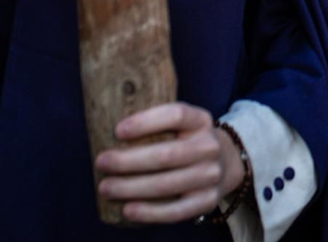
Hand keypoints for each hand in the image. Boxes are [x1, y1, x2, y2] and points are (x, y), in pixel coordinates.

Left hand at [96, 102, 243, 223]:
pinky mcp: (207, 201)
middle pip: (167, 154)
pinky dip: (149, 212)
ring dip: (131, 188)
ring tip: (105, 187)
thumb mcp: (183, 124)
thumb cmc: (188, 141)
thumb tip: (106, 131)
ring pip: (166, 184)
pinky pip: (176, 211)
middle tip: (102, 162)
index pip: (177, 115)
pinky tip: (128, 209)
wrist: (226, 163)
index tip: (117, 131)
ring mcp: (211, 175)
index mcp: (201, 121)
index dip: (146, 122)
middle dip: (128, 161)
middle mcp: (210, 147)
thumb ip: (156, 124)